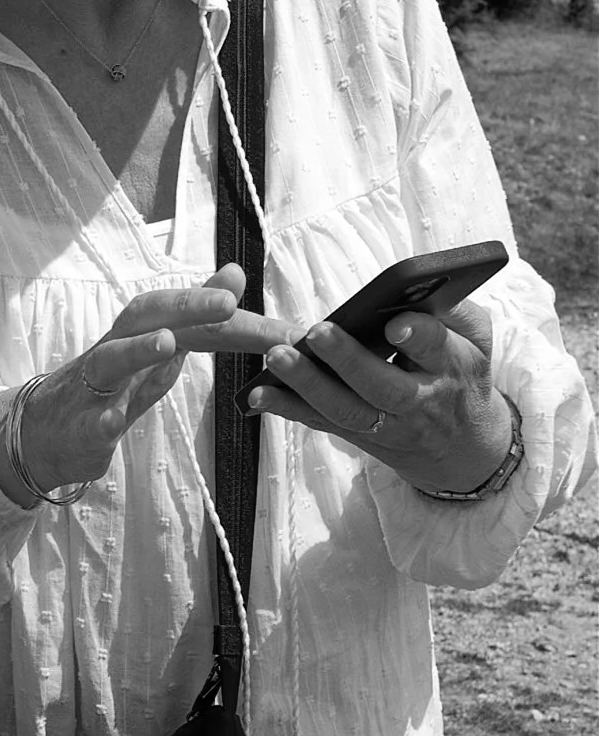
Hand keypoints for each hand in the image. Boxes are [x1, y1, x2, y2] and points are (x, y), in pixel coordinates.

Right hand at [0, 266, 289, 499]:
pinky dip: (101, 420)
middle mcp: (112, 353)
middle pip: (143, 317)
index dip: (211, 305)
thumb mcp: (151, 355)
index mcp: (133, 337)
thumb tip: (233, 279)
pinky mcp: (79, 429)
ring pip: (110, 361)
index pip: (174, 310)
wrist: (37, 437)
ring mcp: (92, 390)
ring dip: (137, 350)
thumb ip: (194, 322)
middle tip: (226, 304)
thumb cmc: (102, 392)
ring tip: (167, 343)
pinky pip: (89, 423)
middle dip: (184, 306)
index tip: (250, 300)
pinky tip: (113, 422)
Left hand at [249, 298, 513, 492]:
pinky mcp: (359, 437)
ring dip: (307, 386)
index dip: (417, 337)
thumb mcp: (478, 341)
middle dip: (349, 360)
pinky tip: (258, 393)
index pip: (436, 350)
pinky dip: (288, 409)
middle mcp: (418, 401)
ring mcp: (386, 424)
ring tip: (277, 357)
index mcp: (452, 367)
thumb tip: (423, 287)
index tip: (395, 323)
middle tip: (318, 333)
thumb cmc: (462, 375)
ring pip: (346, 411)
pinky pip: (322, 424)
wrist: (462, 449)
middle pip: (383, 386)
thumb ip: (457, 311)